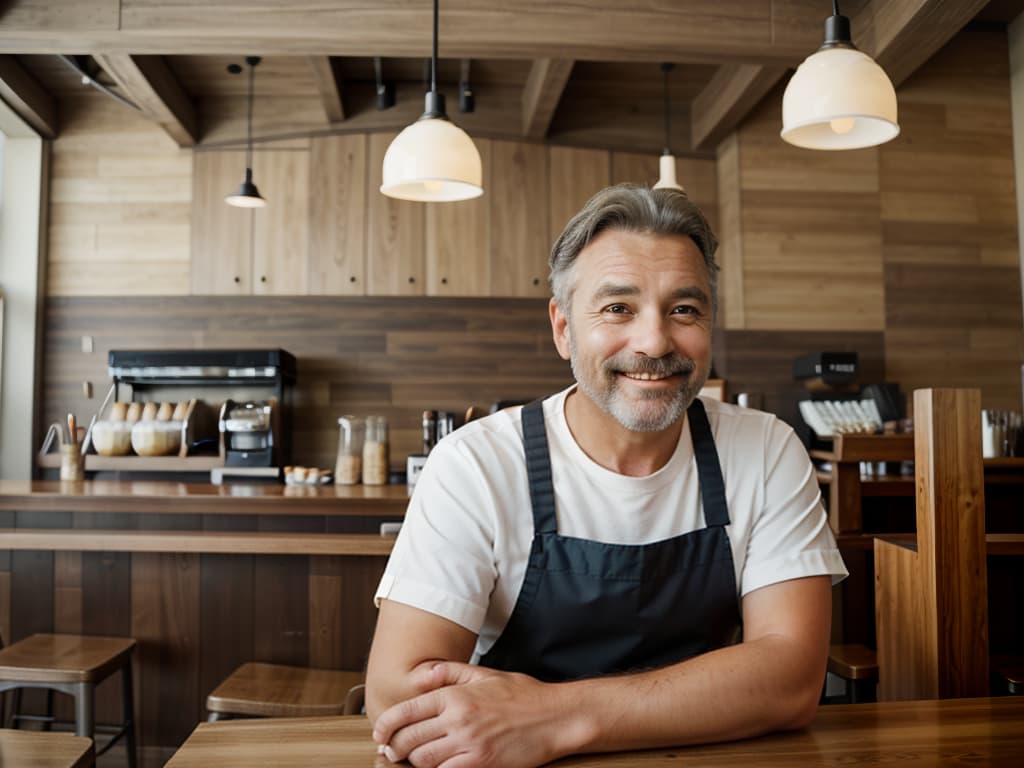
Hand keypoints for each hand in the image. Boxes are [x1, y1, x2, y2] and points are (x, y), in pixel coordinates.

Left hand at [372, 662, 573, 767]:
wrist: (555, 716)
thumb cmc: (522, 694)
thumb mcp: (484, 673)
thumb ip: (450, 672)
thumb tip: (422, 675)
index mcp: (455, 695)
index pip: (406, 712)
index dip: (385, 725)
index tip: (379, 733)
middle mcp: (458, 718)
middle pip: (409, 738)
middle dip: (394, 746)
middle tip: (391, 750)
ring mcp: (469, 743)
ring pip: (423, 759)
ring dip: (414, 762)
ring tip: (413, 759)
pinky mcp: (482, 763)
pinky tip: (438, 767)